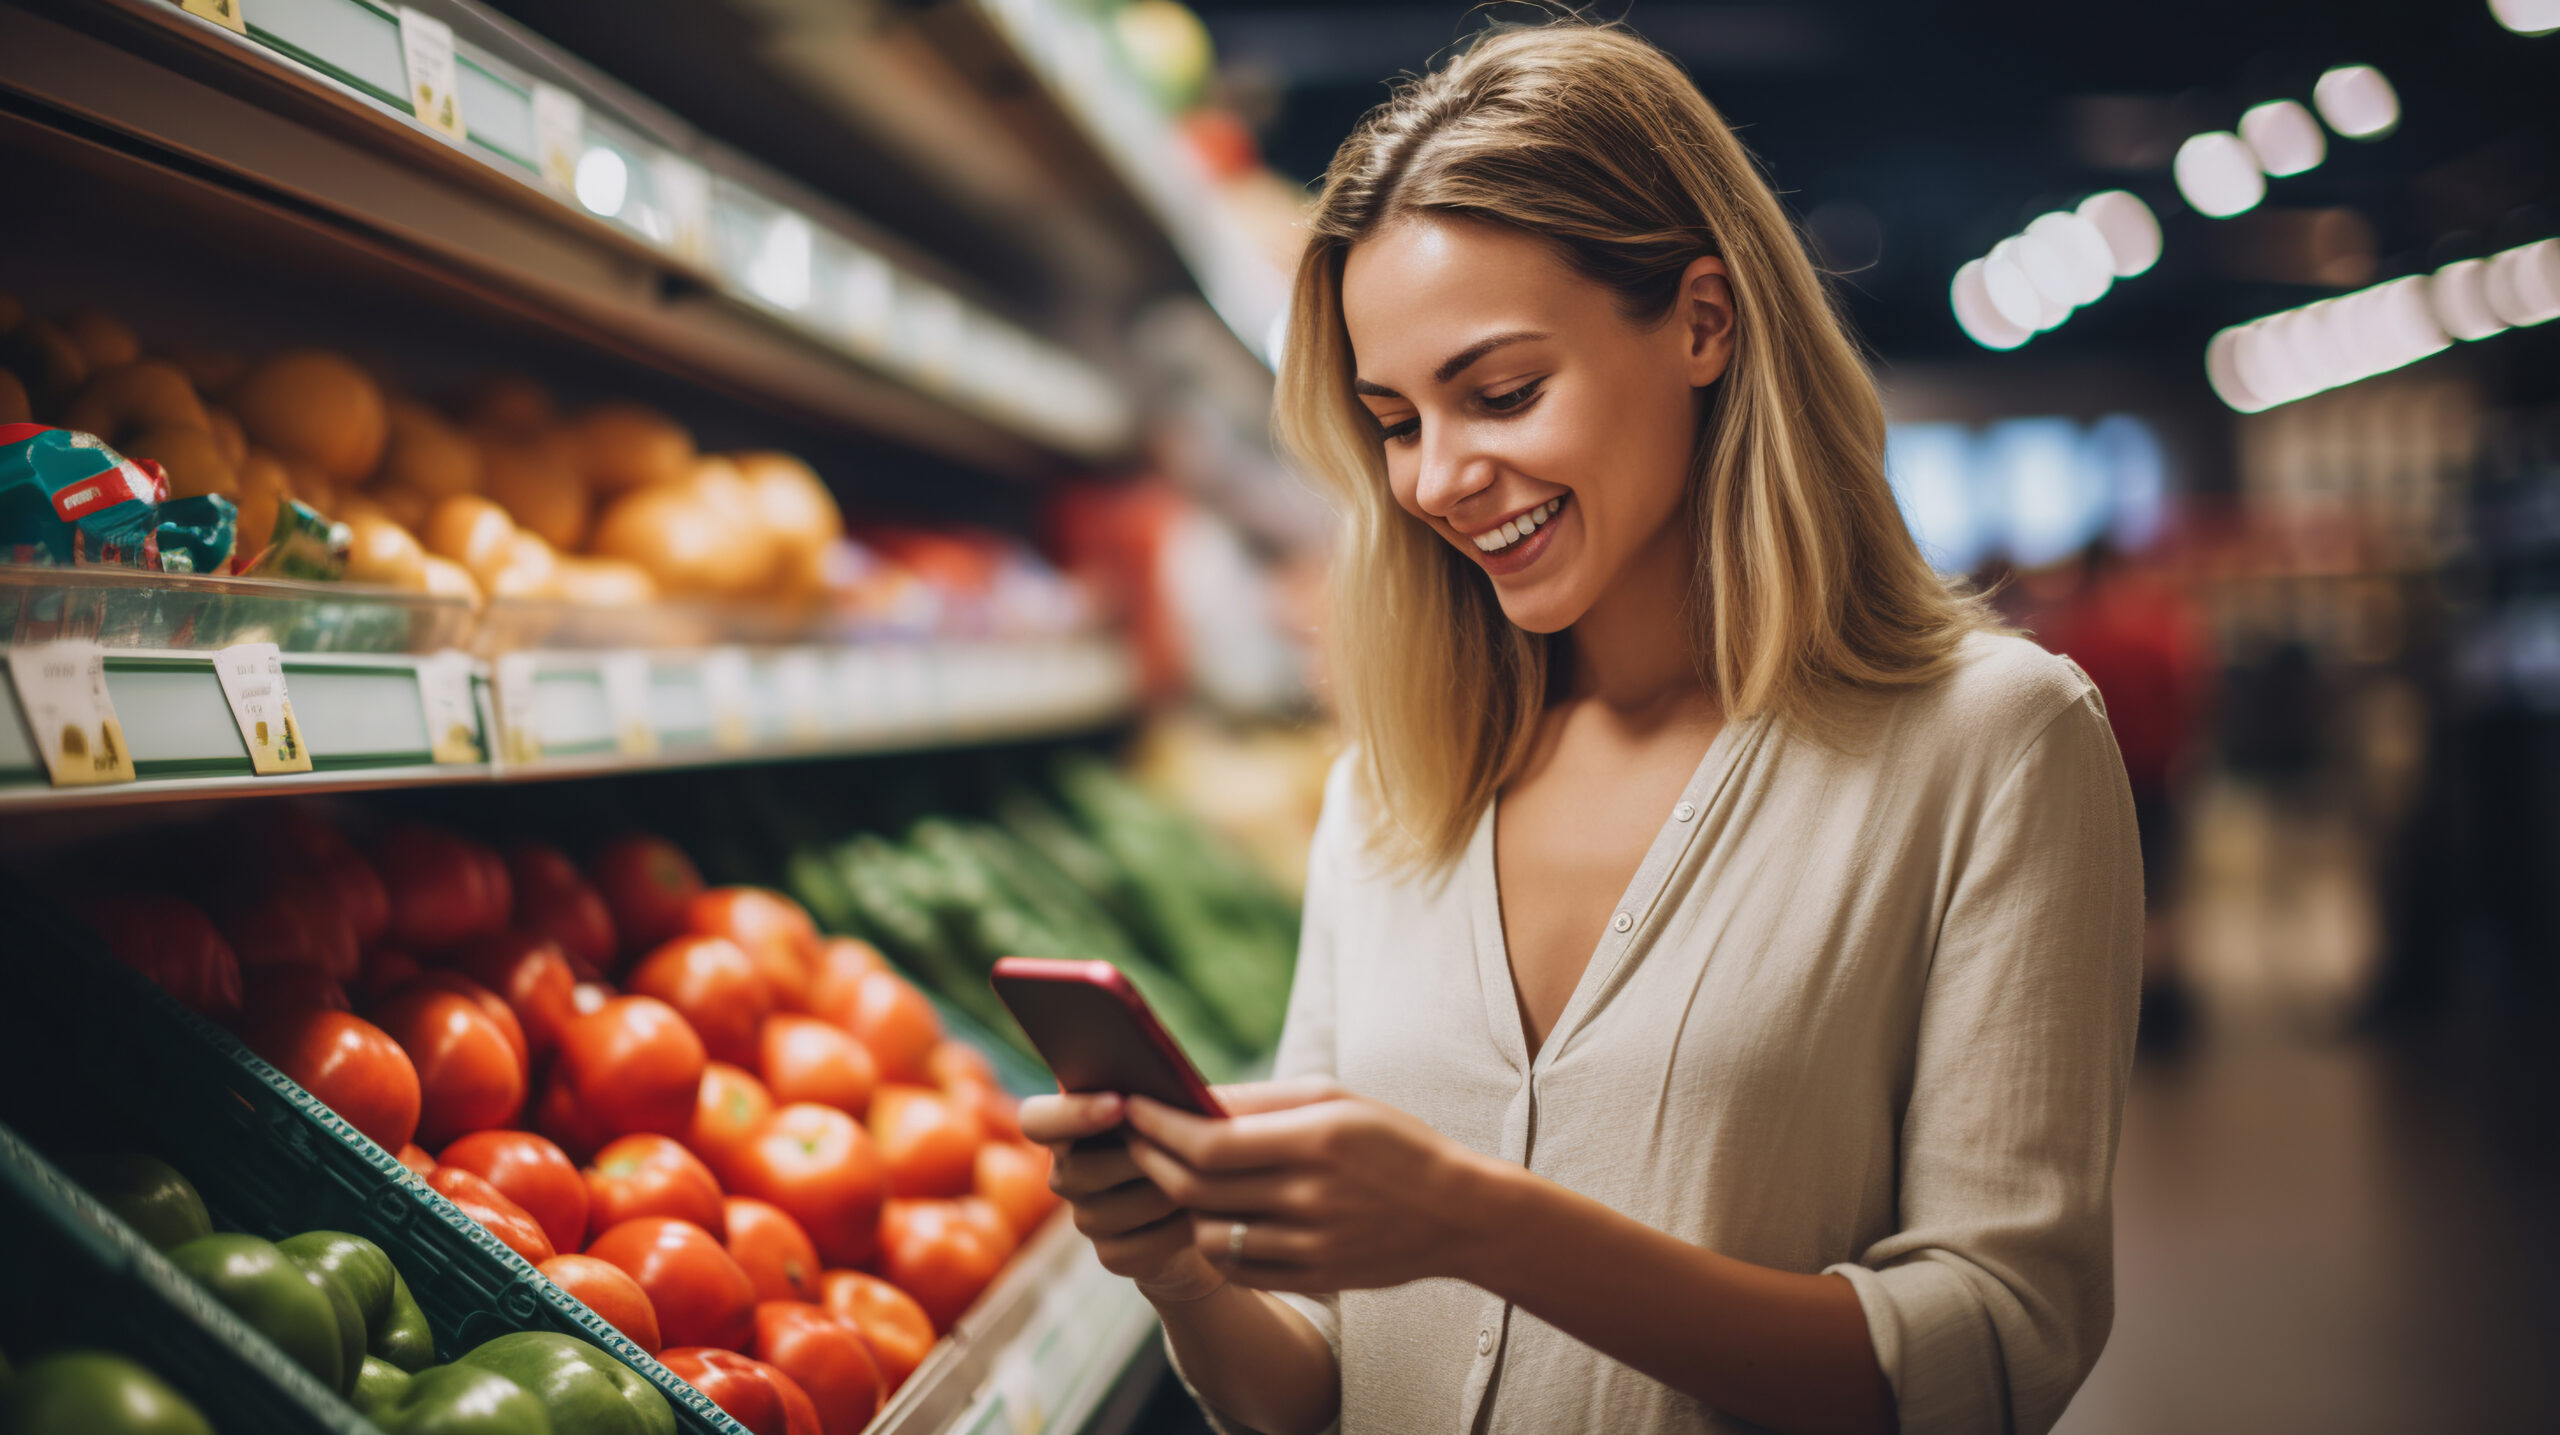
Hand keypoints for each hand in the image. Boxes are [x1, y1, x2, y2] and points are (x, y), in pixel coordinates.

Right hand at [1019, 1090, 1224, 1302]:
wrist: (1210, 1204)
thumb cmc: (1190, 1137)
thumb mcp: (1180, 1106)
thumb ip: (1161, 1094)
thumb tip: (1170, 1087)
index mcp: (1069, 1126)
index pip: (1037, 1121)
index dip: (1072, 1114)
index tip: (1120, 1104)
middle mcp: (1066, 1174)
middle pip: (1081, 1168)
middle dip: (1140, 1156)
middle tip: (1188, 1144)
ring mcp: (1086, 1218)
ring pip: (1117, 1208)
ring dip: (1166, 1191)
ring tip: (1205, 1177)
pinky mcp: (1113, 1255)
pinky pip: (1141, 1244)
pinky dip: (1178, 1228)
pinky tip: (1204, 1214)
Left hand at [1122, 1078, 1491, 1294]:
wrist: (1458, 1213)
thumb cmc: (1392, 1143)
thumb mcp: (1336, 1100)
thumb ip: (1262, 1100)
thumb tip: (1191, 1094)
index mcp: (1315, 1142)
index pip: (1210, 1142)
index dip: (1159, 1127)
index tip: (1130, 1108)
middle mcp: (1310, 1197)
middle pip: (1197, 1189)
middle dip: (1151, 1160)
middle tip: (1131, 1140)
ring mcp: (1310, 1245)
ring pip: (1208, 1234)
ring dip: (1180, 1206)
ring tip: (1175, 1179)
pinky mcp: (1312, 1279)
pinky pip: (1236, 1268)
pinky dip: (1213, 1242)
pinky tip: (1214, 1217)